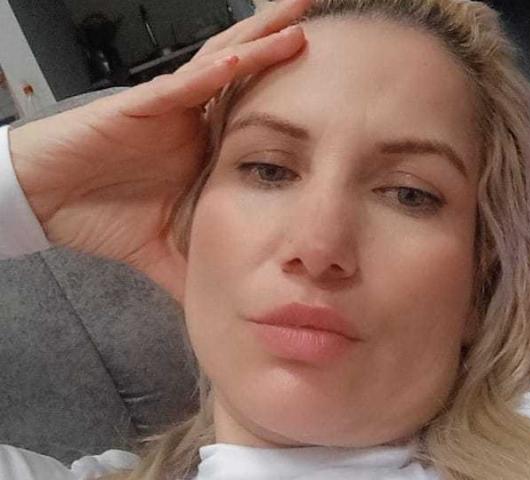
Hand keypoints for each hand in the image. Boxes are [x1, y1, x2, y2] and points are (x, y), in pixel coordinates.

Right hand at [8, 0, 310, 303]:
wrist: (47, 201)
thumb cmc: (103, 214)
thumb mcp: (165, 249)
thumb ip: (199, 269)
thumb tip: (228, 305)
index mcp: (203, 148)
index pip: (256, 116)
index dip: (292, 100)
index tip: (335, 95)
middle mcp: (192, 121)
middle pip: (246, 75)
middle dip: (282, 48)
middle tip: (323, 25)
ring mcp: (168, 111)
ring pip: (220, 66)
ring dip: (257, 43)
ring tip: (296, 19)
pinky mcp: (138, 109)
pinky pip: (177, 88)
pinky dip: (207, 75)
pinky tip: (238, 59)